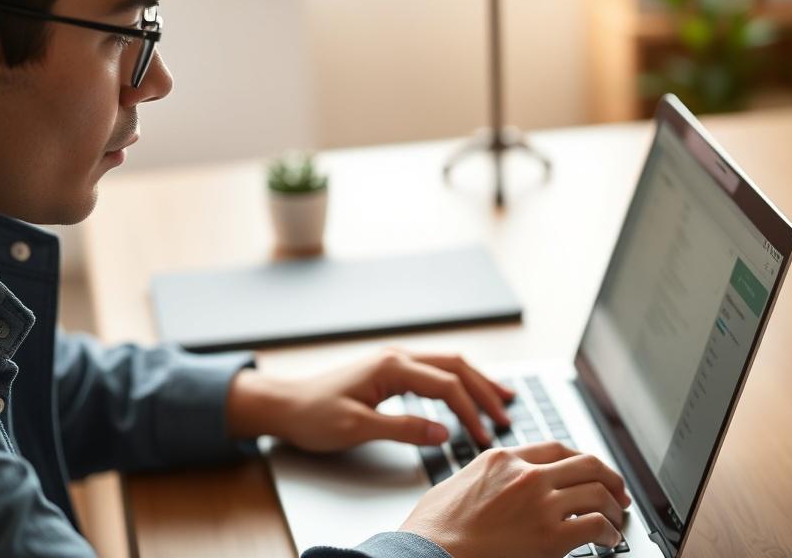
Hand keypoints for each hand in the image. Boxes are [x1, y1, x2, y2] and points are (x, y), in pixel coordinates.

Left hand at [225, 347, 514, 450]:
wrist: (284, 404)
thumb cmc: (313, 415)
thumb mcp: (356, 428)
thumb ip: (402, 429)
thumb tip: (445, 432)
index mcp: (390, 366)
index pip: (445, 386)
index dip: (470, 412)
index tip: (486, 437)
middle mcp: (395, 356)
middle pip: (454, 366)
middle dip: (483, 389)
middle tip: (507, 413)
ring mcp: (392, 360)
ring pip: (445, 364)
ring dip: (474, 380)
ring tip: (501, 397)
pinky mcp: (388, 369)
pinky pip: (432, 370)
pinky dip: (455, 381)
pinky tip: (465, 393)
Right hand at [400, 442, 630, 557]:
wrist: (427, 551)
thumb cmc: (434, 528)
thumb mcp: (459, 483)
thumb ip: (487, 478)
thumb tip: (500, 488)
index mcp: (502, 459)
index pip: (556, 448)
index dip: (580, 459)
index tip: (590, 470)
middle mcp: (525, 475)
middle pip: (585, 463)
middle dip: (608, 477)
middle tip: (617, 491)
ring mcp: (540, 503)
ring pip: (597, 492)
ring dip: (612, 506)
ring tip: (615, 517)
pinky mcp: (550, 537)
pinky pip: (596, 525)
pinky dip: (609, 532)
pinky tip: (608, 540)